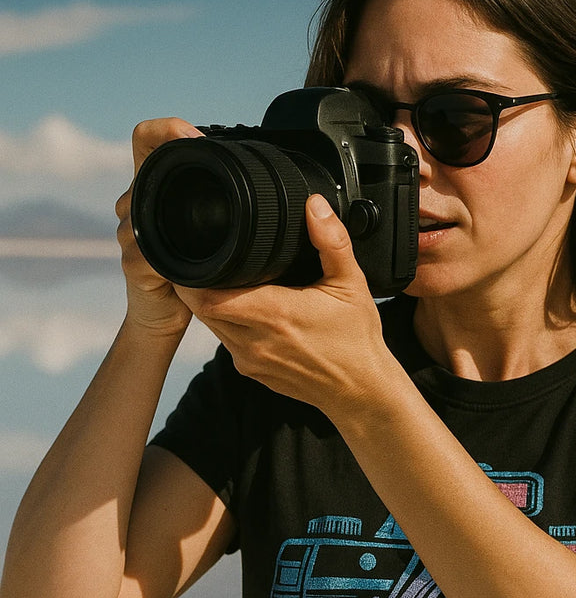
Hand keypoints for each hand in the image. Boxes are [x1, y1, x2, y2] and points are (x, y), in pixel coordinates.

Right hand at [116, 118, 203, 336]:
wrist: (163, 316)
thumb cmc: (187, 272)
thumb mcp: (205, 232)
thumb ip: (218, 207)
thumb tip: (265, 187)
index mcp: (155, 190)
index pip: (146, 139)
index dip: (165, 130)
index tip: (195, 138)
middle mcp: (135, 204)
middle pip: (143, 163)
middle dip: (170, 159)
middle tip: (202, 156)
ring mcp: (130, 232)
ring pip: (141, 203)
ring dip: (170, 202)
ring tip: (199, 208)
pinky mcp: (134, 262)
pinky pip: (147, 249)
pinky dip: (170, 251)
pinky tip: (186, 257)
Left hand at [175, 194, 397, 417]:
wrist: (361, 391)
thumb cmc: (357, 341)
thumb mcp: (351, 284)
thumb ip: (331, 241)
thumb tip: (315, 205)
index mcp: (274, 314)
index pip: (207, 296)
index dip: (193, 276)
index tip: (197, 253)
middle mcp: (255, 341)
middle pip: (201, 309)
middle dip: (198, 286)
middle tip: (206, 262)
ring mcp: (251, 361)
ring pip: (212, 326)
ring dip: (213, 305)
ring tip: (224, 282)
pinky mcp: (253, 373)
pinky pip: (227, 343)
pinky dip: (229, 325)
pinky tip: (247, 311)